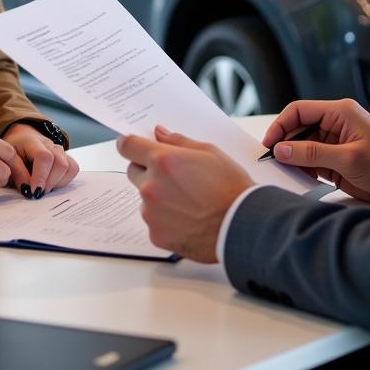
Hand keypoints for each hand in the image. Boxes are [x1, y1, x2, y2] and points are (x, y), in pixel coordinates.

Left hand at [2, 123, 79, 198]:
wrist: (21, 139)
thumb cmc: (13, 153)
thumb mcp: (8, 161)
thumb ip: (17, 174)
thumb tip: (28, 190)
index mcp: (32, 141)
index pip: (44, 156)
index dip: (40, 176)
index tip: (33, 192)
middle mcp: (49, 144)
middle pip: (60, 163)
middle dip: (49, 183)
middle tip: (37, 193)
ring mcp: (59, 150)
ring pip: (69, 167)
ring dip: (57, 183)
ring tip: (43, 188)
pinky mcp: (66, 157)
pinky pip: (73, 169)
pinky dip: (64, 181)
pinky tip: (51, 184)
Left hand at [117, 125, 252, 262]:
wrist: (242, 226)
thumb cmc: (230, 187)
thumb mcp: (209, 152)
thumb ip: (178, 141)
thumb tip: (160, 134)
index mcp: (162, 161)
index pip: (127, 146)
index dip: (128, 143)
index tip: (131, 145)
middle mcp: (151, 187)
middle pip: (133, 171)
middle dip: (147, 170)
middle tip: (172, 175)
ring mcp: (151, 213)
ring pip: (144, 198)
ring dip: (157, 196)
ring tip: (187, 201)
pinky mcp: (156, 235)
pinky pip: (153, 221)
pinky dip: (165, 219)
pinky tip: (187, 218)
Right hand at [264, 99, 369, 204]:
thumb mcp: (350, 159)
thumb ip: (314, 154)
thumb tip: (282, 149)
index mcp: (340, 112)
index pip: (299, 111)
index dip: (281, 125)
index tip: (269, 143)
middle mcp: (335, 124)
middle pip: (298, 128)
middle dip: (284, 143)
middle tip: (271, 160)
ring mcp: (335, 142)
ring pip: (302, 145)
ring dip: (292, 157)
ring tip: (284, 171)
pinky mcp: (336, 160)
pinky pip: (311, 160)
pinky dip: (302, 168)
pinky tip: (299, 177)